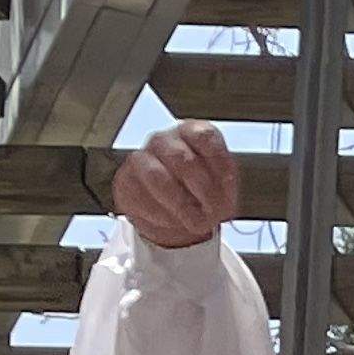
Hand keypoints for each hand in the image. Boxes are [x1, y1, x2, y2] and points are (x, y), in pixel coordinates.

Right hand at [112, 123, 237, 248]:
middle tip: (214, 212)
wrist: (173, 212)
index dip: (220, 164)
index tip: (228, 186)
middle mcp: (164, 140)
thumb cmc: (200, 191)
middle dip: (204, 191)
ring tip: (197, 222)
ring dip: (182, 206)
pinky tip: (175, 221)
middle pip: (183, 159)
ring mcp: (140, 158)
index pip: (205, 137)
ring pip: (158, 178)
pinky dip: (164, 216)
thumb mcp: (223, 185)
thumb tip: (220, 198)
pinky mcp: (125, 181)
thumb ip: (225, 185)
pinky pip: (142, 198)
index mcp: (191, 133)